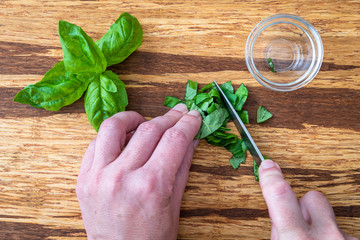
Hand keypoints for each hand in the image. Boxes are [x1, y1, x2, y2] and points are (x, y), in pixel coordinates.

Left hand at [76, 103, 201, 239]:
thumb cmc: (150, 239)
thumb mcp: (174, 204)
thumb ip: (182, 166)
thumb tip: (192, 139)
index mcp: (151, 186)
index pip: (174, 140)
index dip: (188, 124)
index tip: (194, 115)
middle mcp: (123, 177)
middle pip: (150, 130)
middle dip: (169, 117)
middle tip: (179, 113)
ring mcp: (99, 176)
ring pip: (114, 127)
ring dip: (133, 118)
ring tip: (144, 120)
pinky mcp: (83, 179)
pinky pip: (95, 144)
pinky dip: (111, 136)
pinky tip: (123, 138)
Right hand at [259, 160, 357, 239]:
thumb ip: (280, 234)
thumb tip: (279, 222)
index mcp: (297, 239)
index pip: (280, 195)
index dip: (271, 177)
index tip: (268, 167)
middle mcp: (326, 236)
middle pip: (313, 198)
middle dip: (302, 206)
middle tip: (296, 225)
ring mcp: (345, 239)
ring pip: (330, 217)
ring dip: (320, 225)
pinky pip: (342, 232)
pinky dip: (333, 238)